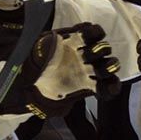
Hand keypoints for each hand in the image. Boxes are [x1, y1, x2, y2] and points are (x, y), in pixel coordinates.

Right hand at [0, 23, 120, 118]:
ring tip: (90, 51)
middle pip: (110, 66)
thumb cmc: (41, 87)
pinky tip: (84, 34)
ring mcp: (85, 52)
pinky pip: (93, 31)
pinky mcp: (78, 37)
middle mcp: (90, 68)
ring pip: (104, 48)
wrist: (29, 69)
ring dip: (100, 50)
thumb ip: (57, 108)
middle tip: (98, 67)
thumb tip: (60, 108)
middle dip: (108, 66)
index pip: (108, 88)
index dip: (111, 87)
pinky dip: (93, 32)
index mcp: (88, 85)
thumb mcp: (50, 103)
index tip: (107, 85)